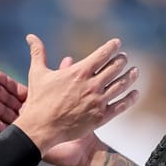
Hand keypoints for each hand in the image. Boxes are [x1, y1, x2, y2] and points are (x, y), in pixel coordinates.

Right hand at [0, 34, 137, 162]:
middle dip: (121, 60)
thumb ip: (38, 52)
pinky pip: (121, 106)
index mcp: (79, 72)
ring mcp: (98, 101)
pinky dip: (130, 98)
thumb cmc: (38, 100)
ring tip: (135, 71)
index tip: (117, 43)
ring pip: (121, 85)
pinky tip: (135, 94)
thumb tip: (30, 37)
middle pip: (115, 67)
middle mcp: (92, 85)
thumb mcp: (37, 73)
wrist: (41, 128)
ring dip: (130, 76)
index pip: (103, 54)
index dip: (112, 47)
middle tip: (124, 58)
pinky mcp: (101, 117)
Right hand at [0, 62, 97, 165]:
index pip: (16, 90)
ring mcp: (26, 128)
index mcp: (36, 104)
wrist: (83, 148)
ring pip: (4, 114)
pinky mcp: (25, 142)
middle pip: (7, 101)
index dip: (4, 82)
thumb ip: (67, 77)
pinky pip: (8, 132)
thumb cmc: (78, 123)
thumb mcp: (70, 95)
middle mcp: (29, 115)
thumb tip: (68, 58)